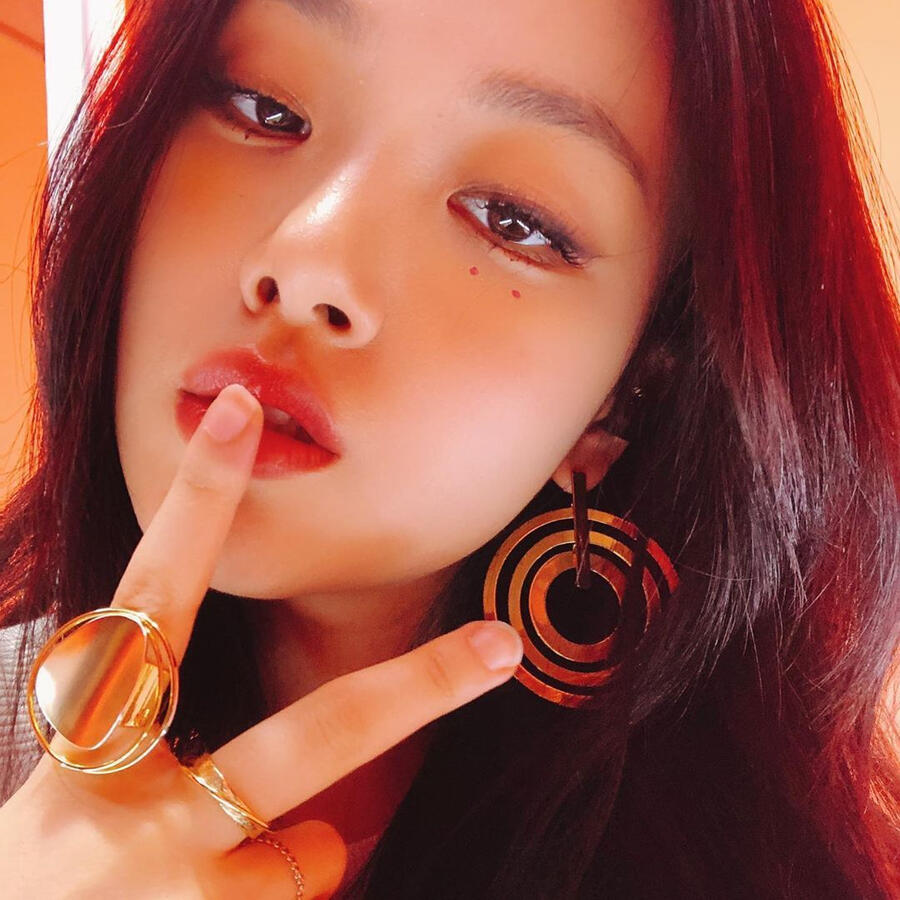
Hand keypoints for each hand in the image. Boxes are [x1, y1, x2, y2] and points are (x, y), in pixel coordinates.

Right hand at [0, 384, 524, 898]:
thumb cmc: (34, 873)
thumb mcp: (77, 794)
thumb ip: (168, 763)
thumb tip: (313, 822)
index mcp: (92, 729)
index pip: (152, 592)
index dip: (199, 499)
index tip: (243, 409)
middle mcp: (132, 799)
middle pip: (312, 734)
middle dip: (418, 688)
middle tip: (500, 647)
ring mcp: (171, 882)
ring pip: (311, 854)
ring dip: (291, 859)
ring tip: (201, 888)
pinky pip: (292, 897)